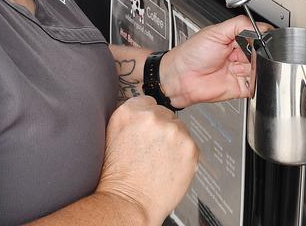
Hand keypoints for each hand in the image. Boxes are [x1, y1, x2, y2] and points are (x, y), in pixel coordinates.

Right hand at [96, 96, 197, 225]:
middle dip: (162, 131)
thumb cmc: (118, 176)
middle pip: (166, 115)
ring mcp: (172, 131)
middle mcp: (152, 117)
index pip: (149, 103)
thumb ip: (132, 119)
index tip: (146, 133)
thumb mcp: (114, 135)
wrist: (128, 202)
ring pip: (180, 130)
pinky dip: (183, 156)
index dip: (148, 121)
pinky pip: (190, 145)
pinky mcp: (189, 146)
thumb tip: (148, 112)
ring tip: (159, 162)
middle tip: (151, 152)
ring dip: (174, 143)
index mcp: (130, 111)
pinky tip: (169, 167)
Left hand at [161, 15, 256, 107]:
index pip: (257, 38)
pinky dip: (258, 84)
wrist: (179, 78)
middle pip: (262, 55)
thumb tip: (260, 26)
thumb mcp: (215, 32)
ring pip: (261, 71)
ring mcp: (240, 72)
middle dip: (262, 55)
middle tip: (254, 55)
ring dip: (259, 69)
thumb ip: (239, 25)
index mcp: (235, 40)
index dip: (262, 39)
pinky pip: (255, 87)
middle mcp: (239, 56)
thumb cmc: (191, 55)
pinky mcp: (240, 88)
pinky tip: (250, 78)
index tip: (263, 41)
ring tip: (246, 66)